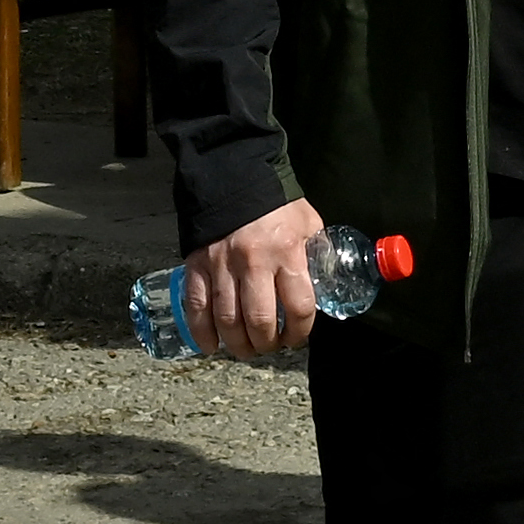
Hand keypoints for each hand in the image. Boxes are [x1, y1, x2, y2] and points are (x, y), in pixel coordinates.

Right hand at [177, 197, 331, 360]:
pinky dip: (203, 333)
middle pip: (260, 321)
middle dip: (267, 343)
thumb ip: (316, 256)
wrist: (234, 174)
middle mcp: (254, 262)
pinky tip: (212, 345)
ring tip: (247, 349)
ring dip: (239, 344)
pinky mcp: (197, 265)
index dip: (300, 331)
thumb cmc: (277, 204)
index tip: (297, 337)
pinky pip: (196, 307)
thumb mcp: (309, 224)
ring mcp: (222, 265)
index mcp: (287, 252)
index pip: (298, 307)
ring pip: (228, 320)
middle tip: (270, 346)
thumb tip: (326, 287)